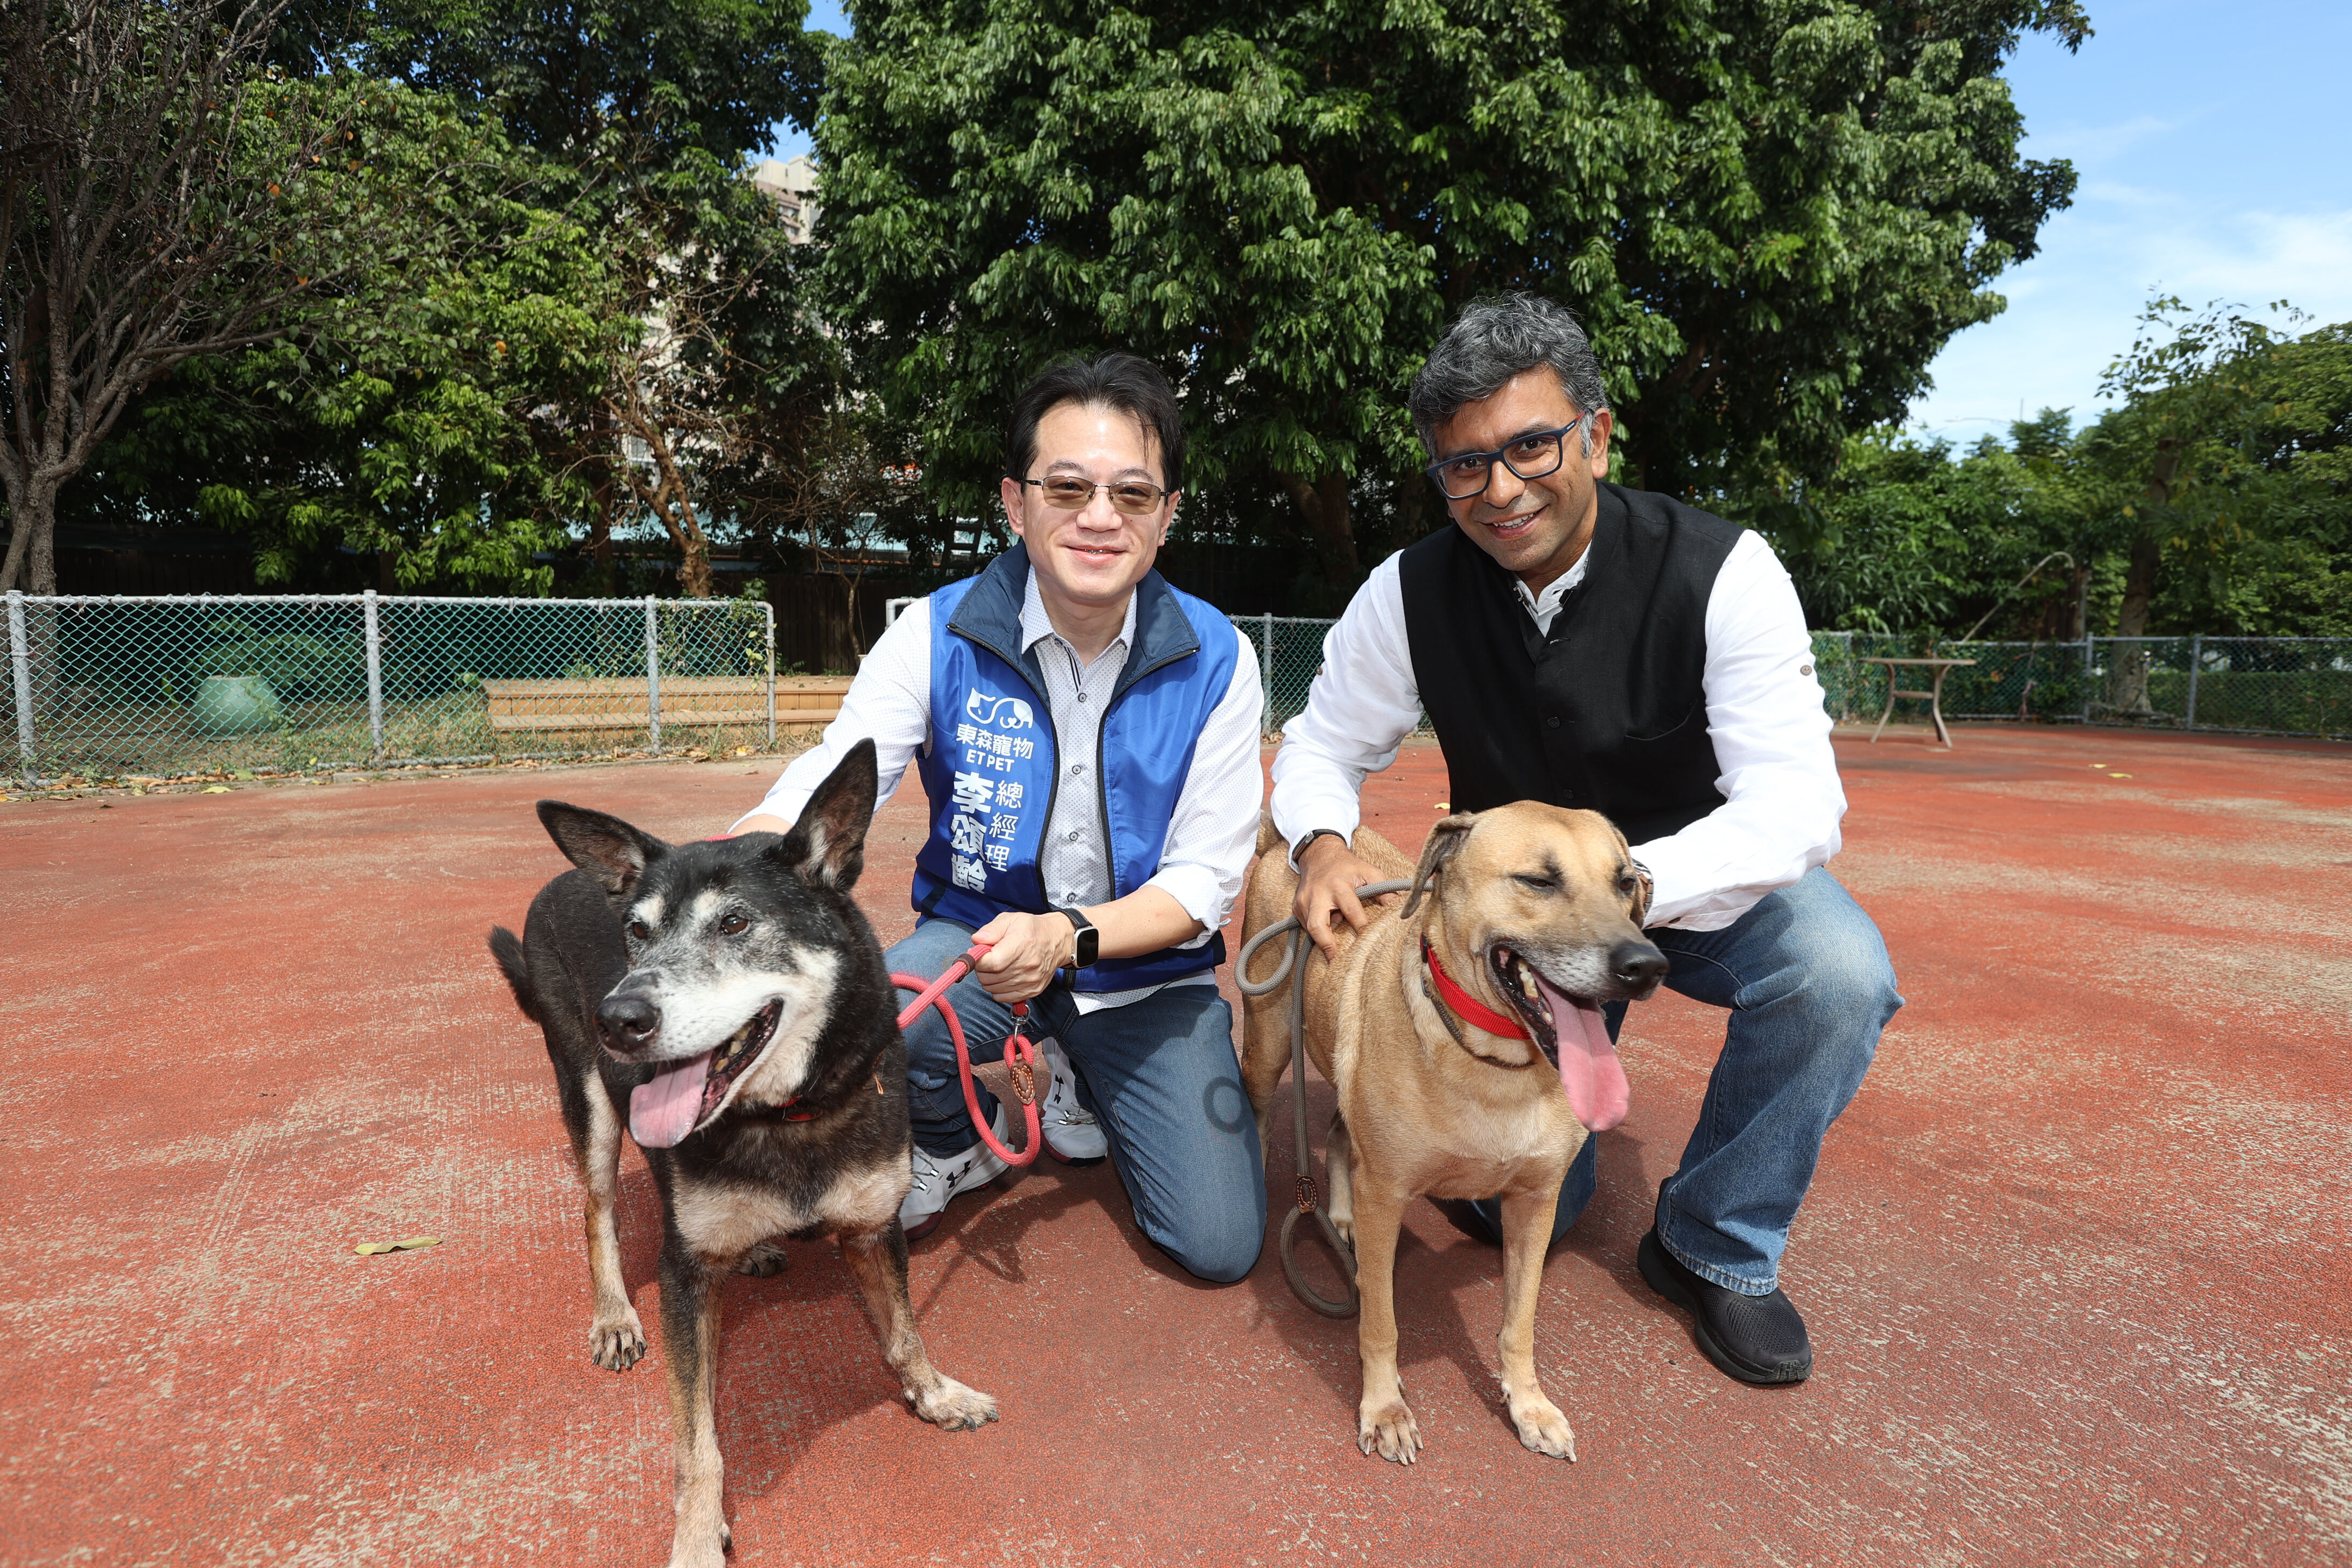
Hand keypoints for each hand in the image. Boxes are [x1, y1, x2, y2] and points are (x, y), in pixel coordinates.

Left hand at [968, 910, 1076, 1003]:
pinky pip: (1002, 997)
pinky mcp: (1032, 991)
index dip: (978, 960)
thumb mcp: (1010, 919)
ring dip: (989, 979)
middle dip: (981, 968)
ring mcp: (1030, 981)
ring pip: (992, 988)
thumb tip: (976, 941)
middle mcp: (1027, 966)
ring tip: (997, 966)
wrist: (1057, 941)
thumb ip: (991, 930)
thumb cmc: (1032, 929)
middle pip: (989, 978)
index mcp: (1021, 945)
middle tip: (988, 958)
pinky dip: (997, 989)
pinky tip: (1003, 976)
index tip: (978, 954)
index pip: (992, 962)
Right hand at [1293, 833, 1398, 959]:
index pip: (1351, 910)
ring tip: (1334, 945)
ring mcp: (1303, 901)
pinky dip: (1317, 930)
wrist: (1319, 855)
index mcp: (1338, 885)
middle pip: (1317, 925)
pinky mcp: (1296, 907)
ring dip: (1323, 938)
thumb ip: (1384, 889)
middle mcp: (1318, 894)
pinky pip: (1306, 925)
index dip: (1361, 927)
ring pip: (1310, 928)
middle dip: (1326, 944)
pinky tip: (1327, 928)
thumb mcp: (1368, 871)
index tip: (1368, 942)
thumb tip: (1398, 909)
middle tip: (1336, 961)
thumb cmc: (1347, 866)